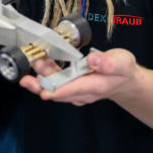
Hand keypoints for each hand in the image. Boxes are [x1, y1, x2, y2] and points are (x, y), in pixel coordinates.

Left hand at [19, 48, 139, 105]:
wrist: (124, 81)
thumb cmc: (122, 71)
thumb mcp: (122, 63)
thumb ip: (109, 62)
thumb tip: (93, 60)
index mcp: (95, 86)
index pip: (75, 90)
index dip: (58, 91)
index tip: (45, 92)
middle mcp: (82, 91)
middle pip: (58, 91)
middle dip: (42, 83)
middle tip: (28, 76)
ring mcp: (74, 90)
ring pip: (53, 86)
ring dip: (40, 75)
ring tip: (32, 61)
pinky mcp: (70, 85)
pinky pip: (54, 81)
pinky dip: (44, 72)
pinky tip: (38, 61)